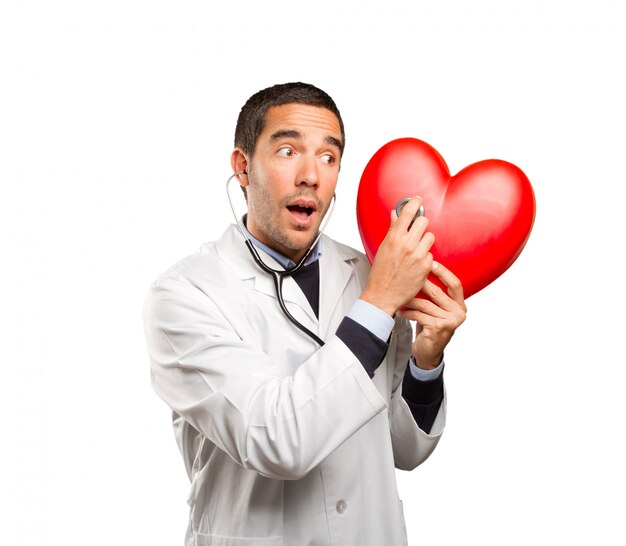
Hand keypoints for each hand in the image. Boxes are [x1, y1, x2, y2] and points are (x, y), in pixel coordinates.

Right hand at [361, 196, 434, 315]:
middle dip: (420, 225)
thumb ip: (392, 230)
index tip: (417, 199)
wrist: (383, 295)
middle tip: (416, 231)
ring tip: (415, 250)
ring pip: (430, 237)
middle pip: (424, 222)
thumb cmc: (380, 273)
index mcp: (394, 238)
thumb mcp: (383, 248)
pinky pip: (431, 254)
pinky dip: (425, 257)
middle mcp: (407, 245)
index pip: (408, 212)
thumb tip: (396, 215)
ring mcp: (418, 256)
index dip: (414, 202)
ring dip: (424, 241)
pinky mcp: (426, 267)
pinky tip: (416, 263)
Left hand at [398, 261, 466, 369]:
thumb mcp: (436, 310)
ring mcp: (450, 321)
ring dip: (409, 300)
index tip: (431, 262)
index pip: (455, 284)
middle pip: (437, 292)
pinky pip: (419, 314)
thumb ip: (436, 295)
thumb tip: (423, 270)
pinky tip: (400, 312)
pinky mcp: (438, 328)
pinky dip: (407, 312)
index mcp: (461, 306)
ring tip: (398, 297)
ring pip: (425, 304)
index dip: (443, 272)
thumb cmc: (430, 327)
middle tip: (405, 278)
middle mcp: (459, 313)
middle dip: (419, 284)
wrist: (428, 352)